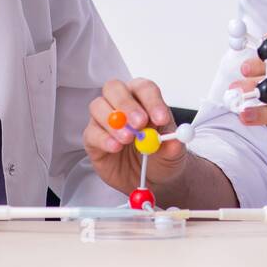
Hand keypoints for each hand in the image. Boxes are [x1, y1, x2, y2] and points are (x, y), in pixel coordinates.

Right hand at [83, 78, 189, 194]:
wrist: (149, 177)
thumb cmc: (160, 155)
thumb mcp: (173, 153)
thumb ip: (173, 146)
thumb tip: (174, 141)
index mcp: (144, 99)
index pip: (145, 89)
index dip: (152, 101)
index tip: (161, 118)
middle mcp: (121, 104)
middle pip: (115, 89)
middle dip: (127, 105)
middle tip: (140, 123)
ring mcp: (104, 119)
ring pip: (98, 106)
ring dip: (114, 122)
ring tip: (128, 139)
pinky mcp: (93, 139)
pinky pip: (91, 133)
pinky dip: (103, 139)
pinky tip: (116, 147)